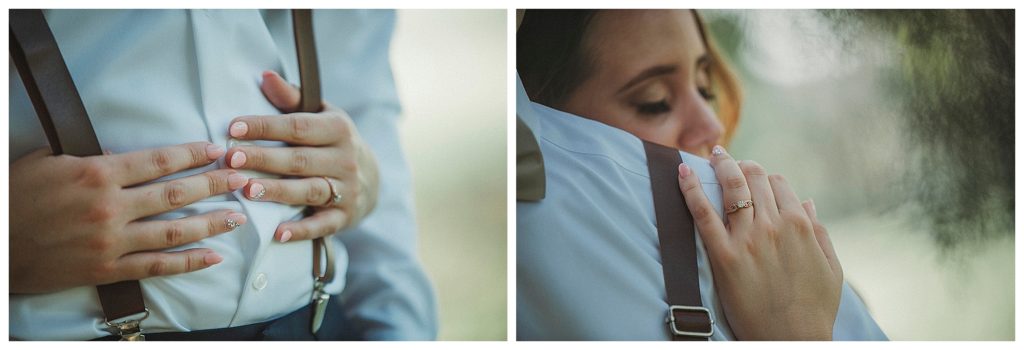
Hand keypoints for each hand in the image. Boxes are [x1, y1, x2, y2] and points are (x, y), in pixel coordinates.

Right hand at [10, 143, 248, 293]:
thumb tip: (127, 156)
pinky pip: (158, 266)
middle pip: (176, 194)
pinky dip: (190, 262)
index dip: (193, 155)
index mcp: (98, 174)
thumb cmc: (17, 196)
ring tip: (239, 216)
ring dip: (212, 223)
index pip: (159, 161)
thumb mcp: (52, 161)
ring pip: (175, 232)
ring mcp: (112, 241)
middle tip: (243, 178)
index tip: (218, 150)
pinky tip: (214, 256)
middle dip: (215, 185)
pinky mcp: (108, 269)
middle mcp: (110, 207)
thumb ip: (95, 159)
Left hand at [224, 70, 378, 242]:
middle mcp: (345, 159)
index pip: (298, 126)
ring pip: (309, 190)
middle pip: (300, 159)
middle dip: (265, 159)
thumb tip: (265, 76)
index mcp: (338, 129)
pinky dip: (301, 230)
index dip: (266, 127)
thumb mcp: (321, 116)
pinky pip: (322, 224)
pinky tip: (278, 233)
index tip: (233, 127)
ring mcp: (346, 190)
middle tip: (232, 159)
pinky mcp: (345, 216)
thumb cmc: (333, 142)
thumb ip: (292, 99)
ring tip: (247, 190)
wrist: (372, 179)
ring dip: (278, 191)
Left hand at [676, 146, 842, 339]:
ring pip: (731, 187)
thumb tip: (808, 200)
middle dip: (743, 166)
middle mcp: (774, 225)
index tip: (757, 179)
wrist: (792, 339)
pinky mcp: (724, 255)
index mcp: (801, 225)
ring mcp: (747, 239)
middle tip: (730, 161)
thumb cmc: (814, 309)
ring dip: (721, 165)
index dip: (767, 178)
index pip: (780, 184)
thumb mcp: (830, 267)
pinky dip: (690, 188)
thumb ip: (819, 231)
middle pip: (755, 179)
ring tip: (713, 155)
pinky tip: (682, 171)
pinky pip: (703, 213)